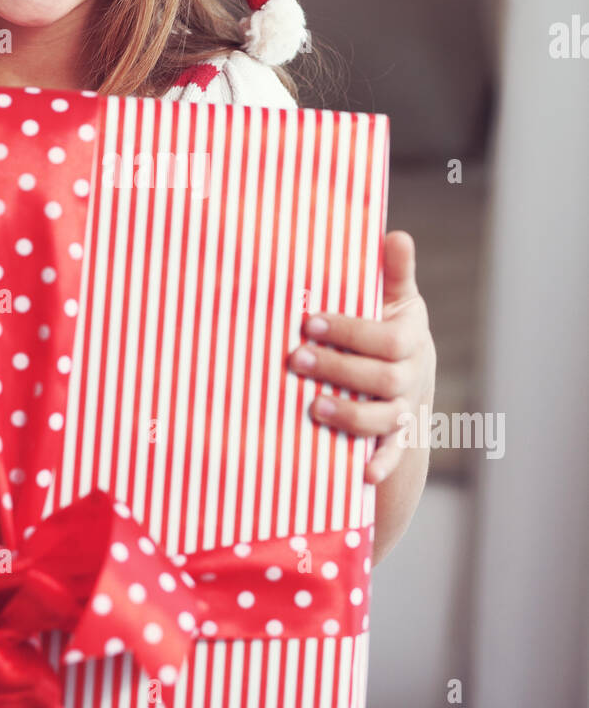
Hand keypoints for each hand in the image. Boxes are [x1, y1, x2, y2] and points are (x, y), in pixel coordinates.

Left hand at [287, 231, 436, 485]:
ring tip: (311, 406)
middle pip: (382, 379)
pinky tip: (361, 473)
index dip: (348, 332)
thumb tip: (396, 234)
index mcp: (412, 336)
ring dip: (350, 415)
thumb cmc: (388, 325)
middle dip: (338, 369)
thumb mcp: (394, 298)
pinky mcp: (398, 437)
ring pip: (385, 417)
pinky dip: (381, 463)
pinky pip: (393, 453)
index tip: (308, 322)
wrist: (408, 374)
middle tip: (295, 360)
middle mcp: (413, 374)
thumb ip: (393, 272)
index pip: (386, 338)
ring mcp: (406, 408)